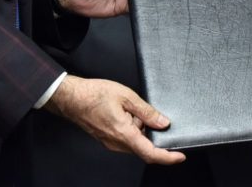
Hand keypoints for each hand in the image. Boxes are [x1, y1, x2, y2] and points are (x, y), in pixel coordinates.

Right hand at [44, 75, 185, 165]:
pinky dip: (131, 129)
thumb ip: (147, 111)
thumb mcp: (126, 96)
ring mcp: (110, 143)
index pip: (150, 153)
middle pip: (144, 148)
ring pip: (135, 142)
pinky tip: (125, 113)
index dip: (168, 157)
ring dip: (140, 129)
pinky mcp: (106, 139)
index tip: (180, 156)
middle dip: (150, 133)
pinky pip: (125, 139)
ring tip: (130, 109)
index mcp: (124, 133)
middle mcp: (117, 143)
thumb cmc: (94, 94)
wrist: (71, 98)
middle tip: (145, 114)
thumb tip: (163, 122)